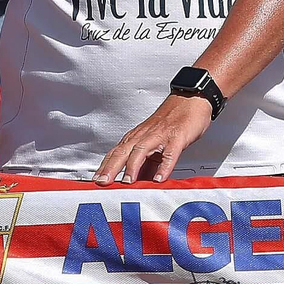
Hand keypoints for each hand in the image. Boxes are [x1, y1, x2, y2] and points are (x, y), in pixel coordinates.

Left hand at [95, 94, 212, 184]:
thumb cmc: (171, 121)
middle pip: (123, 152)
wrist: (189, 100)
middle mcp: (144, 136)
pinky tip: (160, 178)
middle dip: (110, 168)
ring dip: (132, 167)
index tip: (94, 181)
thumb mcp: (154, 144)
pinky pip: (169, 154)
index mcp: (136, 138)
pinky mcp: (176, 138)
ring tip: (127, 182)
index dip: (104, 167)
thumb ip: (145, 164)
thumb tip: (137, 184)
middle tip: (102, 183)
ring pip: (141, 151)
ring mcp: (159, 137)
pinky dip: (164, 167)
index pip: (115, 153)